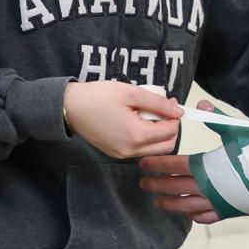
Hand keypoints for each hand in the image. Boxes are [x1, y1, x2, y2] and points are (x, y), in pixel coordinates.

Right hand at [63, 81, 182, 158]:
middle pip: (167, 146)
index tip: (170, 102)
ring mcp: (122, 155)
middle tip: (163, 109)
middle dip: (170, 128)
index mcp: (136, 136)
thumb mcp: (131, 93)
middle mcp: (130, 151)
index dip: (175, 116)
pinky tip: (137, 121)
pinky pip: (140, 150)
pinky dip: (145, 138)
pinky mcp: (116, 154)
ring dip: (158, 134)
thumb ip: (158, 103)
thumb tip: (179, 112)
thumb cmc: (97, 96)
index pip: (170, 131)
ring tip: (148, 114)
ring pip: (154, 150)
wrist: (69, 107)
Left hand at [141, 101, 248, 227]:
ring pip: (184, 205)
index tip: (143, 164)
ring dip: (169, 203)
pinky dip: (193, 216)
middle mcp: (204, 187)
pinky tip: (187, 214)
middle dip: (156, 184)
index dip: (156, 164)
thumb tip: (201, 105)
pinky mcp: (225, 212)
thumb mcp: (236, 132)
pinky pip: (204, 217)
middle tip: (143, 184)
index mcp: (204, 166)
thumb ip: (217, 118)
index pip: (172, 165)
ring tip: (157, 202)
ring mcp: (214, 202)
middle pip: (174, 186)